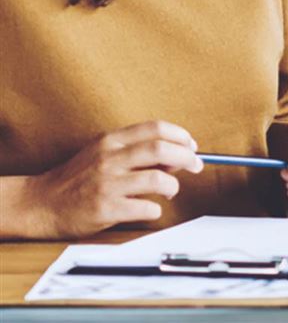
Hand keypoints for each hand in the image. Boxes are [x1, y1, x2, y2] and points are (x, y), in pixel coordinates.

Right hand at [19, 121, 201, 238]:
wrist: (41, 203)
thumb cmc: (78, 177)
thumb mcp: (105, 153)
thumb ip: (136, 150)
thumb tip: (175, 154)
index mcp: (112, 140)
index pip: (156, 128)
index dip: (180, 135)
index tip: (192, 145)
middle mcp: (110, 158)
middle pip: (161, 149)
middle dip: (187, 157)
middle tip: (196, 166)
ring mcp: (107, 183)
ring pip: (157, 178)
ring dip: (173, 185)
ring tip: (171, 190)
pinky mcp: (105, 208)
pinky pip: (145, 207)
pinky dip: (156, 209)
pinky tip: (151, 209)